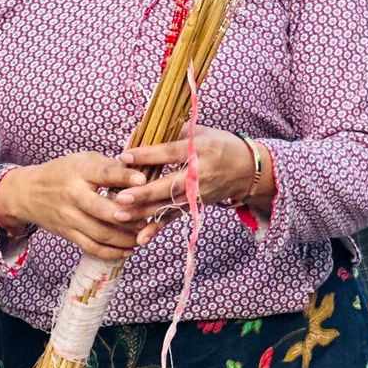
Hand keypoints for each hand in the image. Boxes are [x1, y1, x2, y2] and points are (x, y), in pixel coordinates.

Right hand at [0, 152, 149, 261]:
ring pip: (101, 233)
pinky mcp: (68, 234)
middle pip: (104, 210)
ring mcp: (69, 217)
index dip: (125, 177)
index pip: (104, 173)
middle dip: (130, 217)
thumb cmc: (63, 173)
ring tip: (144, 234)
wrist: (27, 193)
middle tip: (150, 217)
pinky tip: (128, 249)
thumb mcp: (84, 161)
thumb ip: (111, 167)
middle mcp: (73, 195)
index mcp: (79, 171)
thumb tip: (143, 172)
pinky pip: (92, 247)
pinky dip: (112, 252)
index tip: (144, 181)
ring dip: (127, 237)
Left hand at [116, 127, 276, 244]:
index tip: (124, 156)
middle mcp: (199, 175)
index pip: (170, 153)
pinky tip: (140, 238)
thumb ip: (174, 130)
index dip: (147, 155)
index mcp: (200, 150)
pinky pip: (173, 218)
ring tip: (119, 215)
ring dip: (143, 212)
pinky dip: (156, 228)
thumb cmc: (222, 145)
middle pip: (168, 185)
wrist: (248, 170)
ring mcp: (197, 194)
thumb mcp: (203, 131)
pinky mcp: (194, 206)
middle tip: (121, 196)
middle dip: (143, 193)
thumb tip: (141, 128)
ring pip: (167, 205)